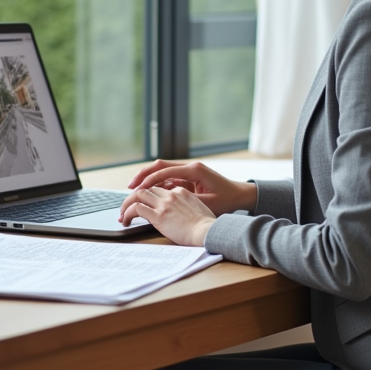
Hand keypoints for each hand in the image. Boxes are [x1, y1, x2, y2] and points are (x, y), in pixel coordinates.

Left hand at [119, 184, 215, 246]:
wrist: (208, 232)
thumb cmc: (207, 227)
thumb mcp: (199, 210)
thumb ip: (188, 207)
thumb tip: (182, 214)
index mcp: (182, 192)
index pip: (160, 188)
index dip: (149, 195)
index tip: (144, 203)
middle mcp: (171, 195)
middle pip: (147, 188)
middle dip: (134, 196)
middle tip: (127, 206)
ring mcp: (164, 204)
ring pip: (138, 195)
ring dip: (126, 204)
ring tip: (122, 214)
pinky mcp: (158, 216)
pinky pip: (136, 209)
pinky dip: (127, 213)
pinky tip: (126, 220)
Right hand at [126, 160, 257, 215]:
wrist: (241, 195)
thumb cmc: (227, 200)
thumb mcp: (207, 203)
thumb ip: (187, 201)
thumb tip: (166, 202)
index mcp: (194, 170)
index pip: (165, 171)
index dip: (149, 181)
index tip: (136, 190)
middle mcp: (190, 167)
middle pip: (160, 166)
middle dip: (143, 175)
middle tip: (130, 187)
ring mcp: (189, 171)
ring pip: (163, 171)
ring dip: (149, 179)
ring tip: (135, 190)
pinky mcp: (189, 177)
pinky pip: (169, 178)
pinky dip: (157, 184)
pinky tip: (149, 193)